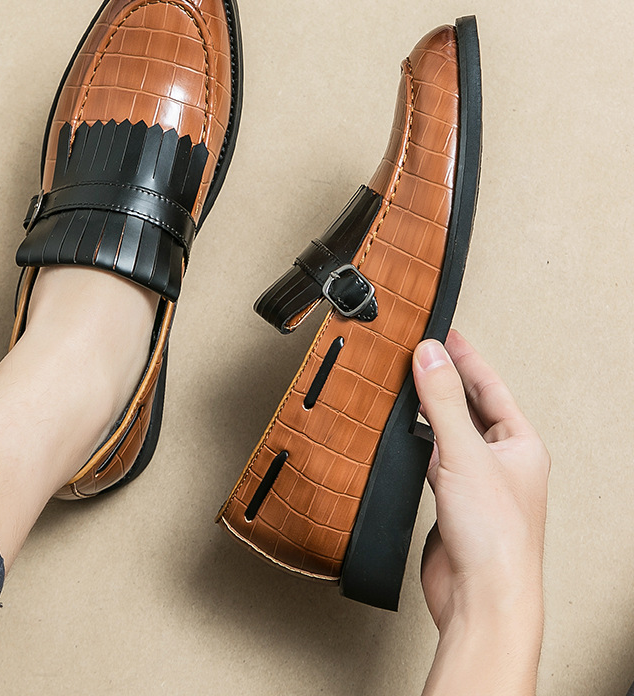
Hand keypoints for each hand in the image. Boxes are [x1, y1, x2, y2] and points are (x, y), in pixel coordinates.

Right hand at [412, 330, 549, 695]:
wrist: (481, 596)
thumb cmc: (495, 537)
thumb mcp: (465, 454)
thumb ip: (444, 402)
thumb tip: (430, 356)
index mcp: (521, 445)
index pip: (491, 387)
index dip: (468, 357)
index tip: (447, 334)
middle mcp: (503, 462)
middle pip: (473, 408)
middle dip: (450, 380)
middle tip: (426, 352)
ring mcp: (479, 483)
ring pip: (454, 433)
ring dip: (434, 410)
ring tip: (414, 385)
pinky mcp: (454, 502)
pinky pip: (436, 459)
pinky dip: (420, 442)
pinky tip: (409, 437)